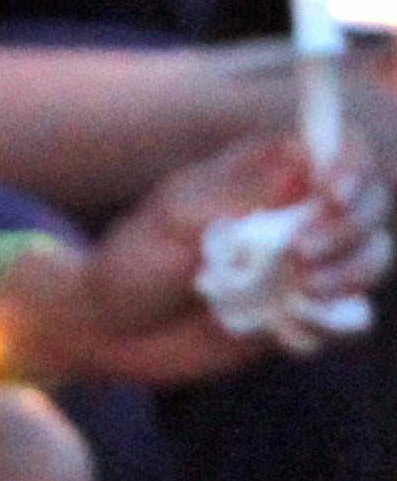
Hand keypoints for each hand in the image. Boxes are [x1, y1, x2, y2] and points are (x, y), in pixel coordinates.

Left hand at [10, 131, 391, 382]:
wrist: (110, 330)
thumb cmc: (134, 261)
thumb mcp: (175, 219)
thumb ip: (240, 193)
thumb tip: (303, 159)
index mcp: (267, 173)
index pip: (339, 150)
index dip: (352, 166)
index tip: (331, 192)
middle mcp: (296, 213)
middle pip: (368, 205)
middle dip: (349, 228)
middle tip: (299, 255)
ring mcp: (304, 265)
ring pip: (370, 258)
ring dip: (349, 274)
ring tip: (298, 293)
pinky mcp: (302, 314)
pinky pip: (347, 317)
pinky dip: (336, 321)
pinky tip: (294, 325)